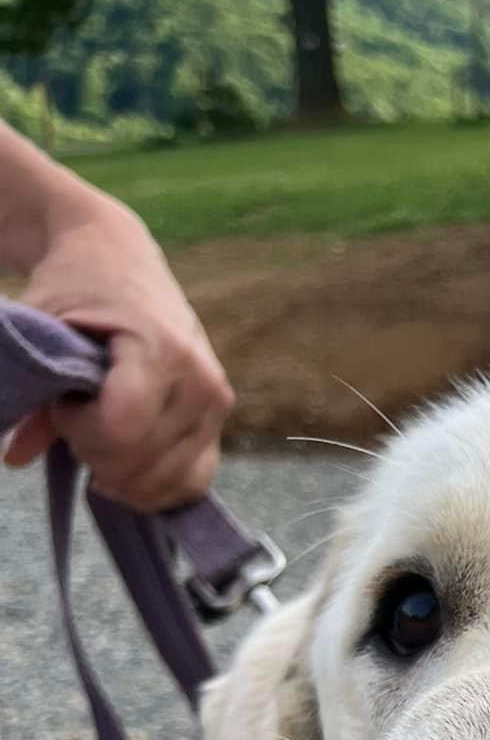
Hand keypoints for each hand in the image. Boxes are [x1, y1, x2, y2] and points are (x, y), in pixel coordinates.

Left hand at [4, 195, 233, 511]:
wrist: (120, 255)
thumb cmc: (76, 284)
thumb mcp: (43, 324)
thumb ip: (31, 390)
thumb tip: (13, 456)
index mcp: (162, 350)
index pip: (122, 431)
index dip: (80, 430)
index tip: (65, 399)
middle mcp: (203, 383)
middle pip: (141, 464)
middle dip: (97, 452)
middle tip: (81, 412)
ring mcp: (217, 406)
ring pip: (166, 482)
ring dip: (122, 471)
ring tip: (105, 428)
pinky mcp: (219, 422)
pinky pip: (192, 481)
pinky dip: (154, 485)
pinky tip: (127, 462)